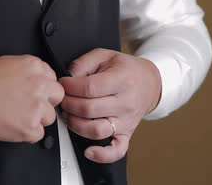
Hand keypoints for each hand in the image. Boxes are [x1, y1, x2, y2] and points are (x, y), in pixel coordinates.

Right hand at [0, 55, 64, 142]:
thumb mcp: (7, 63)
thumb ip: (27, 71)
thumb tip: (36, 78)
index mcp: (33, 67)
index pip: (52, 77)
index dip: (43, 86)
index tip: (35, 92)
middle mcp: (39, 85)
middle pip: (57, 96)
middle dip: (46, 101)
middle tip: (30, 105)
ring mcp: (37, 107)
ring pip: (50, 117)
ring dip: (37, 118)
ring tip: (17, 116)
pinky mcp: (30, 127)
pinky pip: (39, 134)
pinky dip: (27, 133)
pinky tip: (14, 125)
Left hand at [59, 48, 160, 163]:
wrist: (149, 83)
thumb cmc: (124, 69)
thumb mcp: (104, 55)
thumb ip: (84, 63)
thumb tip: (68, 76)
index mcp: (121, 80)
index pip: (90, 88)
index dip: (70, 87)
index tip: (62, 83)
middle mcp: (126, 103)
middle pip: (89, 110)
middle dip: (68, 104)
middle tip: (62, 98)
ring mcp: (126, 121)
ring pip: (97, 130)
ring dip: (75, 125)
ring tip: (68, 115)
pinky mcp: (127, 135)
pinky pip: (116, 151)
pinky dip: (102, 155)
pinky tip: (89, 151)